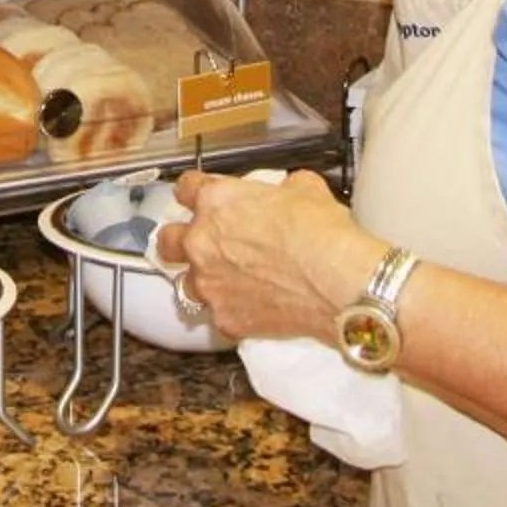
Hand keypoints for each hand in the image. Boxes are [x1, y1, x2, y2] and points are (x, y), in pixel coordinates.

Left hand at [152, 169, 384, 343]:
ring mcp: (210, 284)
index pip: (185, 189)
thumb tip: (285, 193)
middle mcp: (203, 242)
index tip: (197, 196)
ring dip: (202, 280)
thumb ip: (280, 188)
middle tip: (200, 243)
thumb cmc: (323, 234)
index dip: (192, 191)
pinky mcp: (225, 318)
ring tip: (228, 281)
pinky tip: (253, 306)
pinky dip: (232, 310)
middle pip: (167, 240)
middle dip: (178, 240)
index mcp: (216, 202)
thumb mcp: (305, 188)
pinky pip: (218, 314)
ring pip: (185, 284)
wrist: (338, 282)